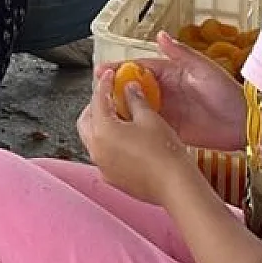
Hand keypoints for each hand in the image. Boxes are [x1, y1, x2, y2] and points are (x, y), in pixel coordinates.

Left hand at [77, 65, 199, 207]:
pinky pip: (103, 155)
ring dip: (100, 125)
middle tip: (110, 96)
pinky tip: (125, 139)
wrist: (175, 185)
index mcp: (102, 130)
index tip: (109, 76)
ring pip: (92, 138)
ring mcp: (102, 166)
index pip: (98, 100)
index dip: (104, 84)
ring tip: (119, 117)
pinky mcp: (112, 178)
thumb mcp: (149, 118)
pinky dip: (107, 143)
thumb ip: (135, 100)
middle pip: (86, 120)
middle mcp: (96, 149)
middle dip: (96, 105)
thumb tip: (130, 89)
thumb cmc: (164, 153)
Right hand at [95, 32, 248, 151]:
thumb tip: (160, 34)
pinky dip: (134, 126)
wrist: (244, 124)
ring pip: (137, 107)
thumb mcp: (203, 68)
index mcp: (171, 73)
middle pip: (134, 88)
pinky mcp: (171, 129)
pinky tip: (119, 128)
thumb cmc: (227, 92)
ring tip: (102, 111)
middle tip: (96, 93)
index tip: (102, 70)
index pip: (140, 68)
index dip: (121, 68)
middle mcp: (165, 91)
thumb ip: (180, 53)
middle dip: (115, 89)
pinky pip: (148, 126)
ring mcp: (167, 111)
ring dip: (121, 108)